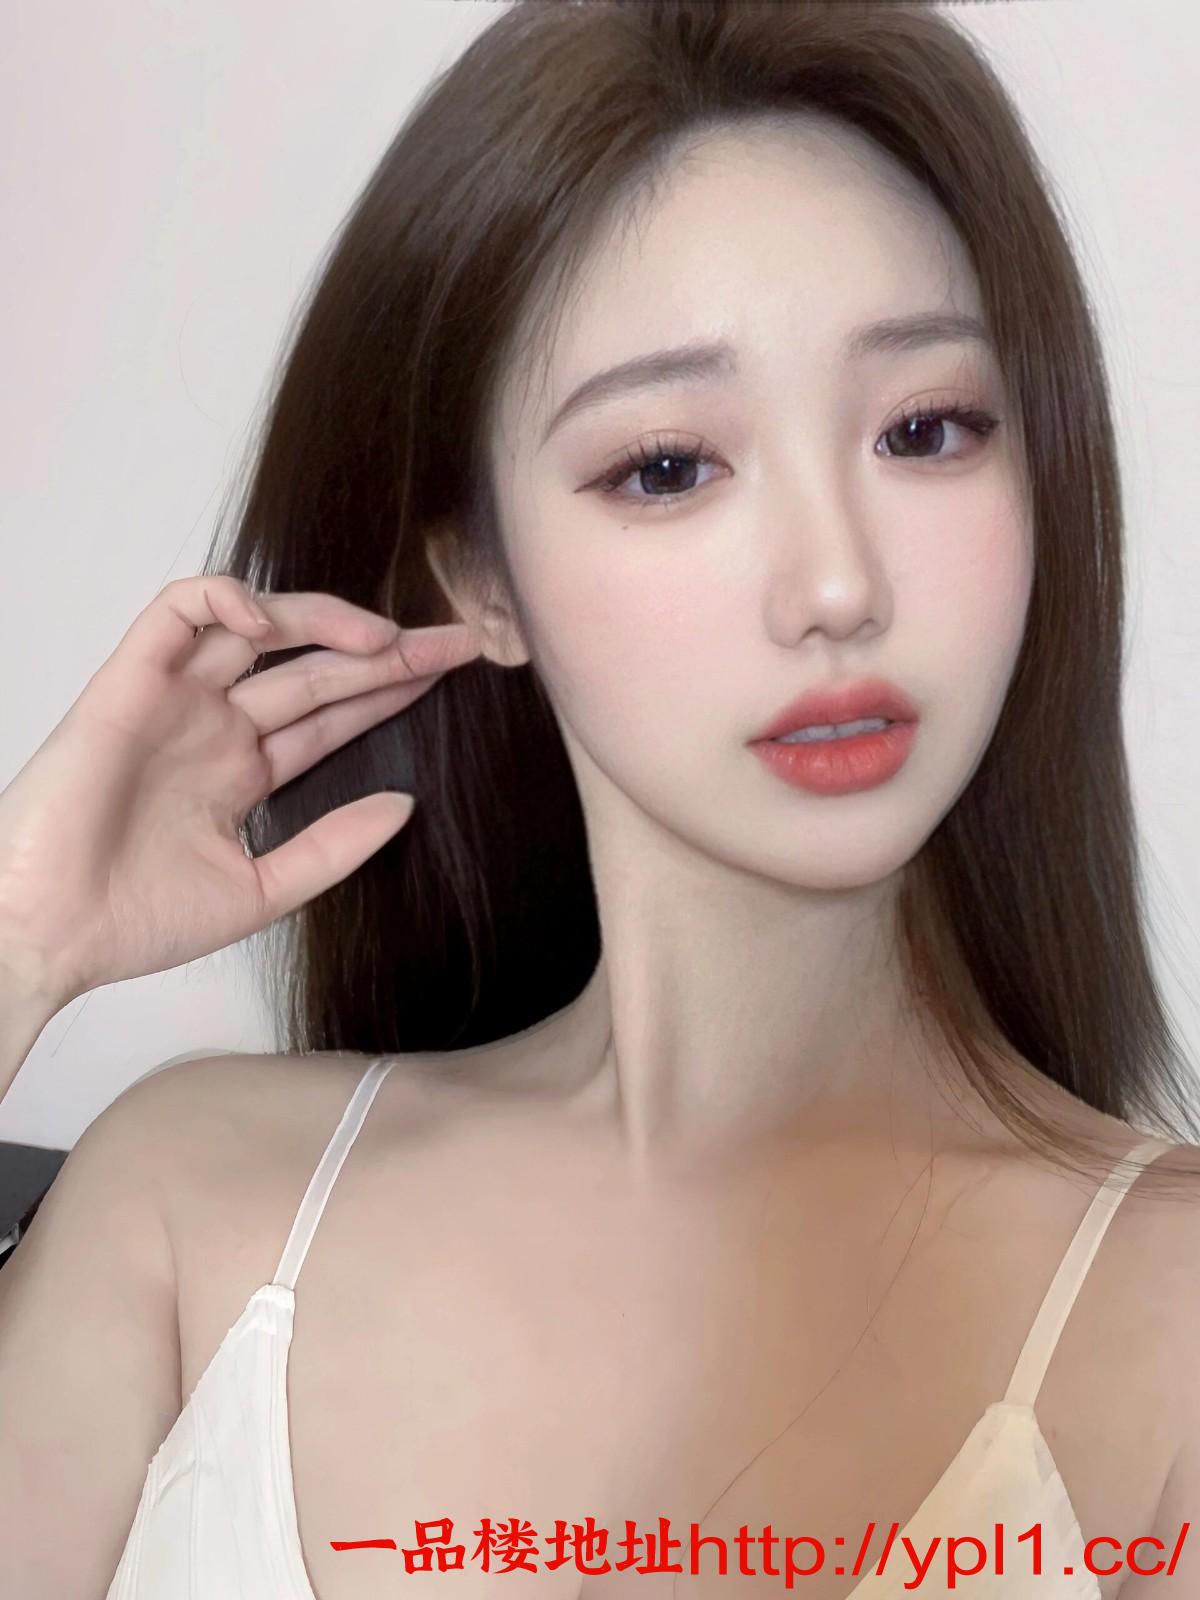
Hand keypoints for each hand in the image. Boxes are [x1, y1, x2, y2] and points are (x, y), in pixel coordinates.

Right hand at [0, 576, 480, 1008]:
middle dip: (385, 652)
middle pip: (314, 669)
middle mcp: (214, 727)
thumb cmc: (135, 921)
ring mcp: (176, 700)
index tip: (453, 678)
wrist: (49, 934)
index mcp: (243, 771)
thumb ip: (333, 847)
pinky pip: (178, 612)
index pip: (332, 715)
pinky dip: (227, 601)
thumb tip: (406, 805)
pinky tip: (273, 625)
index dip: (390, 692)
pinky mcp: (129, 681)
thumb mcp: (262, 889)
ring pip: (257, 628)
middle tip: (454, 643)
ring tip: (383, 638)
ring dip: (323, 620)